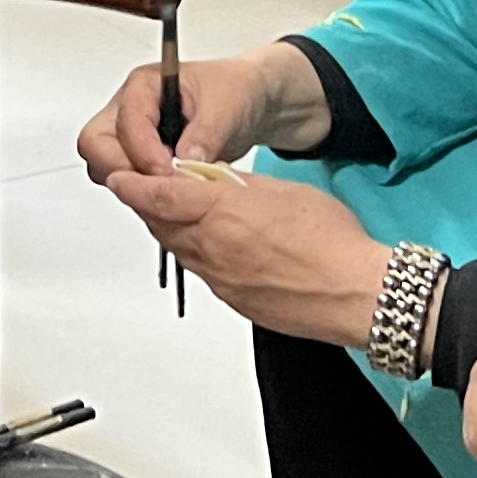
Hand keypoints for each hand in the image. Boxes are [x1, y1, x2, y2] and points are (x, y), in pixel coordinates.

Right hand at [78, 43, 324, 183]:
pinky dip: (141, 191)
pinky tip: (170, 192)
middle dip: (123, 170)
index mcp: (145, 85)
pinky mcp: (139, 158)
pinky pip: (123, 179)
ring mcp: (130, 134)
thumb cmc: (234, 90)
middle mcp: (129, 108)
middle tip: (158, 187)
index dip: (142, 150)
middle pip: (97, 144)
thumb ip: (205, 134)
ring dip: (130, 183)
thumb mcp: (227, 105)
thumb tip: (186, 161)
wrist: (248, 101)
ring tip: (169, 189)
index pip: (125, 121)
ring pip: (103, 165)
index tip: (167, 170)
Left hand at [97, 160, 392, 346]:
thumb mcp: (281, 190)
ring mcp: (222, 280)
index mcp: (225, 214)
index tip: (119, 177)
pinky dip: (194, 253)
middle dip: (148, 204)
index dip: (134, 185)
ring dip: (170, 229)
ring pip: (179, 249)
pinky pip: (201, 272)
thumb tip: (214, 182)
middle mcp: (215, 249)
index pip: (161, 196)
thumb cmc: (333, 242)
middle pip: (162, 224)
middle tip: (142, 188)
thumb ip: (239, 185)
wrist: (356, 293)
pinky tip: (208, 243)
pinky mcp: (233, 301)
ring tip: (176, 212)